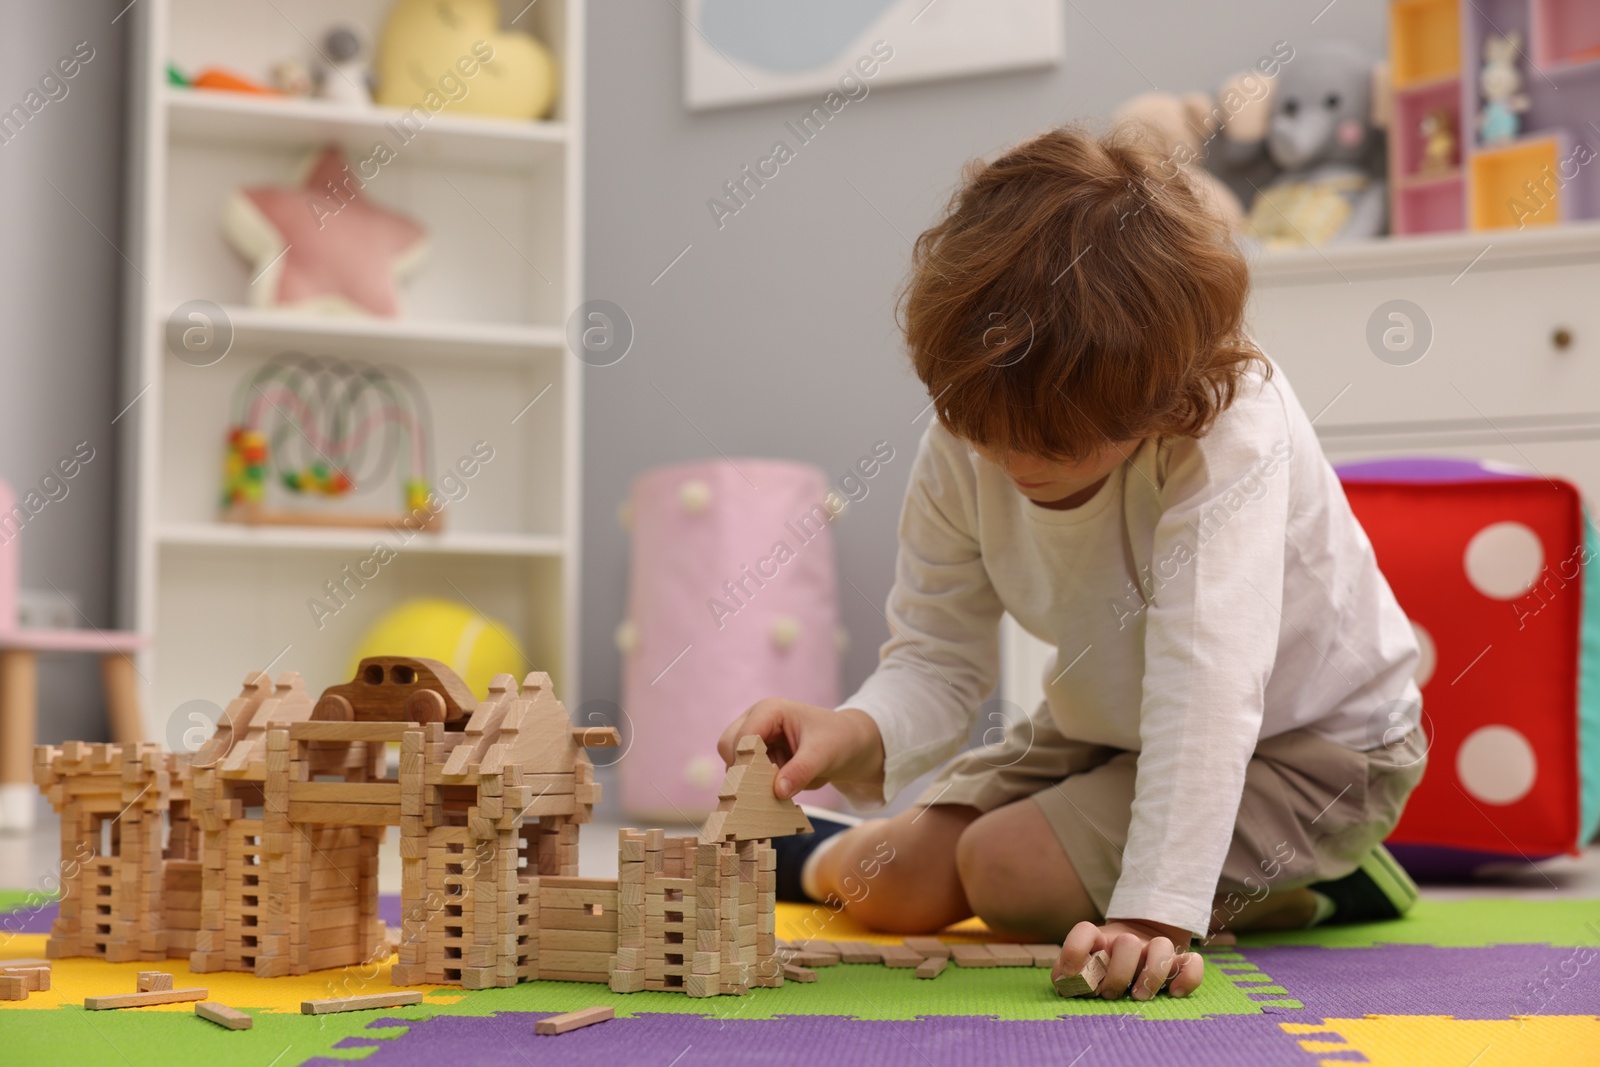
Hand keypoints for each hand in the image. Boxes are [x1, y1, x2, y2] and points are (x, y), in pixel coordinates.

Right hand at [717, 698, 883, 798]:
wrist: (850, 746)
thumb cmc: (838, 740)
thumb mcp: (823, 755)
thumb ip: (800, 771)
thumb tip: (777, 791)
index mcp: (770, 711)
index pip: (742, 736)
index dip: (745, 762)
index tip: (759, 787)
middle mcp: (757, 722)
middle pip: (728, 747)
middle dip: (742, 771)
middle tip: (766, 789)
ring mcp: (756, 740)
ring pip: (734, 764)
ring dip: (750, 781)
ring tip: (778, 790)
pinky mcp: (759, 757)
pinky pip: (745, 775)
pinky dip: (756, 787)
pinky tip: (778, 792)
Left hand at [1055, 918, 1202, 999]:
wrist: (1136, 945)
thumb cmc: (1104, 965)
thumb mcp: (1083, 968)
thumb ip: (1067, 974)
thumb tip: (1064, 981)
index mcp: (1100, 940)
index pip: (1084, 931)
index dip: (1075, 951)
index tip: (1075, 974)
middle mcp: (1128, 940)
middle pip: (1127, 943)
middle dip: (1118, 974)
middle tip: (1110, 994)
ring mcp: (1155, 948)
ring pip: (1162, 947)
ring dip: (1151, 975)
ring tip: (1139, 996)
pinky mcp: (1178, 961)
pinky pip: (1193, 963)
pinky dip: (1187, 978)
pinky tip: (1175, 993)